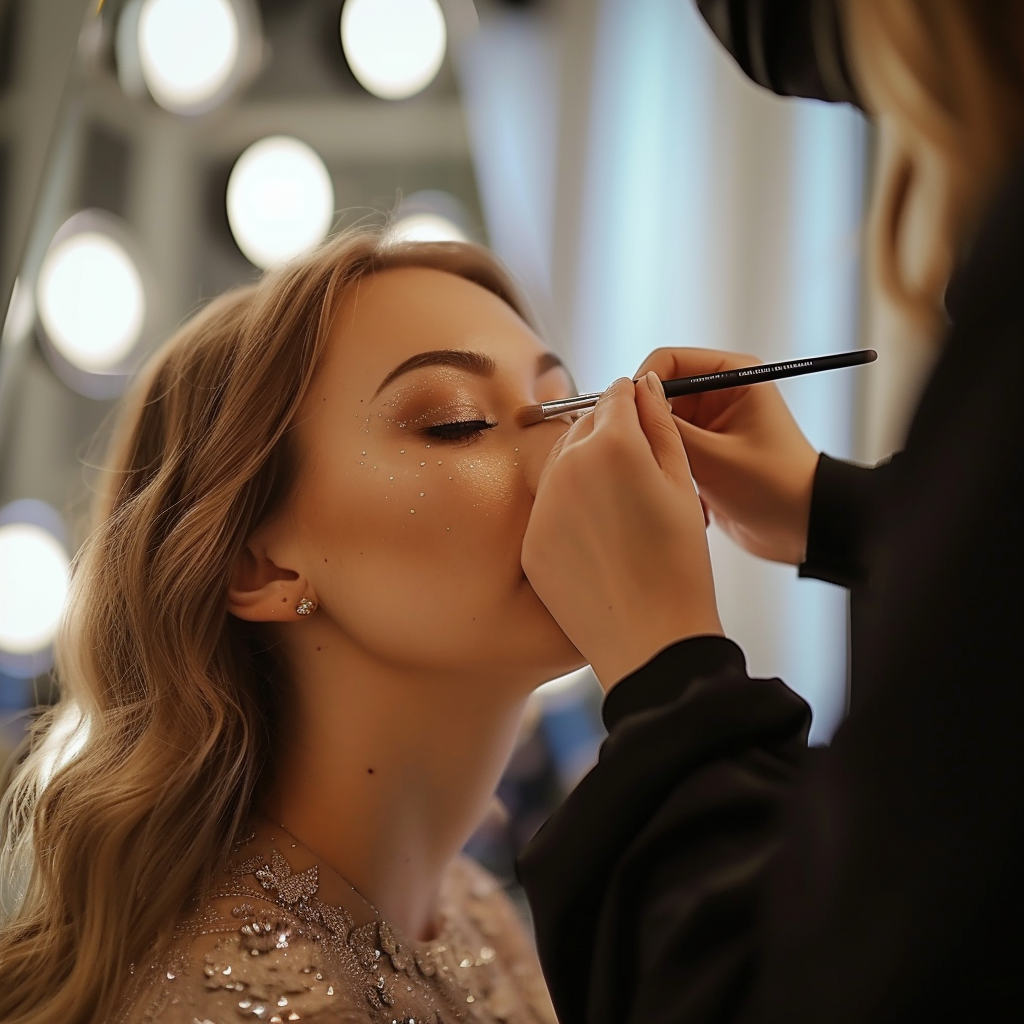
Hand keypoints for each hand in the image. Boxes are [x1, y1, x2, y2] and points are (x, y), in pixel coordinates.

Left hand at [522, 372, 722, 689]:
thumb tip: (644, 385)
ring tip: (620, 512)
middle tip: (637, 475)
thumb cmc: (680, 563)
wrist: (651, 639)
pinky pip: (548, 506)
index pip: (616, 394)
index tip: (646, 423)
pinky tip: (598, 541)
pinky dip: (568, 511)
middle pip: (583, 425)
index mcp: (612, 443)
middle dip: (608, 436)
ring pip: (560, 463)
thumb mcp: (681, 484)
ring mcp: (542, 504)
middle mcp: (566, 466)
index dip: (635, 404)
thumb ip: (660, 424)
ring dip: (585, 471)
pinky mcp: (529, 540)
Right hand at [636, 348, 819, 564]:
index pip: (670, 361)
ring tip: (677, 480)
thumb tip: (629, 404)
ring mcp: (712, 425)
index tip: (628, 416)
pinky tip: (692, 497)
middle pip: (661, 395)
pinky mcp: (706, 453)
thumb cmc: (774, 487)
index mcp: (734, 377)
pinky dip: (674, 472)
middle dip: (651, 426)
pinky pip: (671, 452)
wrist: (803, 530)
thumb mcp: (714, 456)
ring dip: (664, 454)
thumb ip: (669, 428)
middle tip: (645, 456)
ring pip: (663, 428)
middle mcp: (720, 395)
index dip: (644, 384)